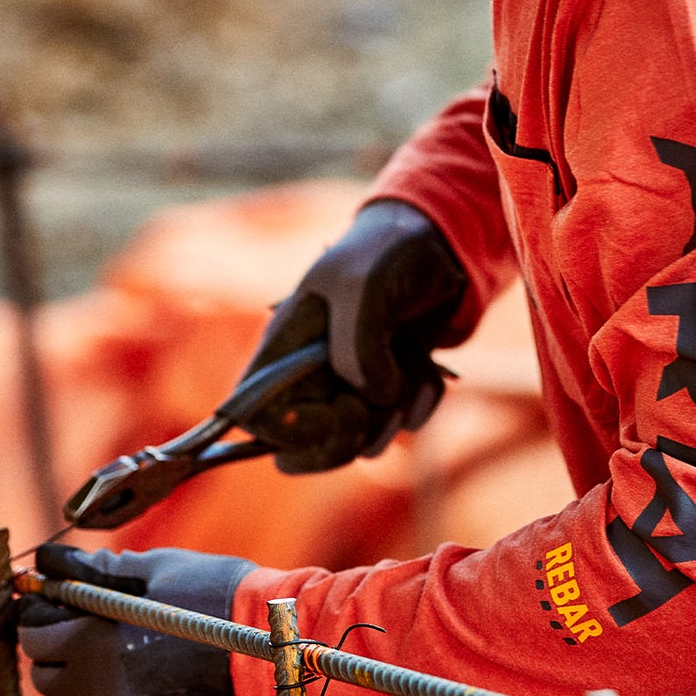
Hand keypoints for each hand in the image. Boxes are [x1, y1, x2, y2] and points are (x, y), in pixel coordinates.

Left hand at [18, 543, 252, 695]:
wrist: (273, 654)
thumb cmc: (218, 598)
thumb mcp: (157, 570)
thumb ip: (95, 570)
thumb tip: (49, 559)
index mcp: (93, 639)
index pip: (34, 633)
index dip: (42, 616)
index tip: (56, 608)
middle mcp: (94, 688)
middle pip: (45, 673)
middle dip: (59, 650)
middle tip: (91, 633)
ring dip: (76, 689)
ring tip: (116, 665)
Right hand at [239, 198, 466, 472]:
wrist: (438, 244)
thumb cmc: (387, 252)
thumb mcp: (366, 285)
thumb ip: (358, 346)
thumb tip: (372, 398)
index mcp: (284, 347)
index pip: (257, 418)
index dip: (296, 432)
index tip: (345, 407)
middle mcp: (308, 374)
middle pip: (305, 450)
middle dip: (353, 434)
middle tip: (384, 400)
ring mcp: (346, 385)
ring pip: (359, 443)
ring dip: (395, 413)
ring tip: (411, 363)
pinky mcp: (383, 390)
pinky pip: (399, 426)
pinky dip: (420, 400)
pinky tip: (425, 361)